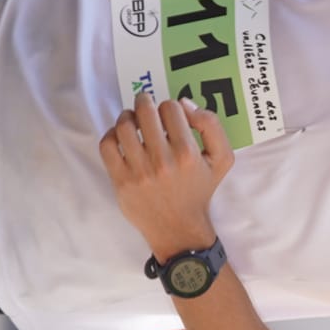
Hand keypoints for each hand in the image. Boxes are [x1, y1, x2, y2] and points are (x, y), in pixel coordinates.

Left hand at [98, 91, 234, 256]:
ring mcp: (139, 171)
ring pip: (124, 126)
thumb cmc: (200, 191)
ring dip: (127, 116)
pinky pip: (107, 145)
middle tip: (145, 103)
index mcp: (187, 153)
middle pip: (145, 112)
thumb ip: (212, 126)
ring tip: (132, 119)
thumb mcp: (222, 159)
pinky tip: (120, 136)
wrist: (178, 228)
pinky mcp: (120, 180)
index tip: (169, 115)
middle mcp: (162, 161)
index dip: (170, 106)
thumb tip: (185, 104)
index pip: (171, 108)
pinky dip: (111, 134)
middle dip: (144, 101)